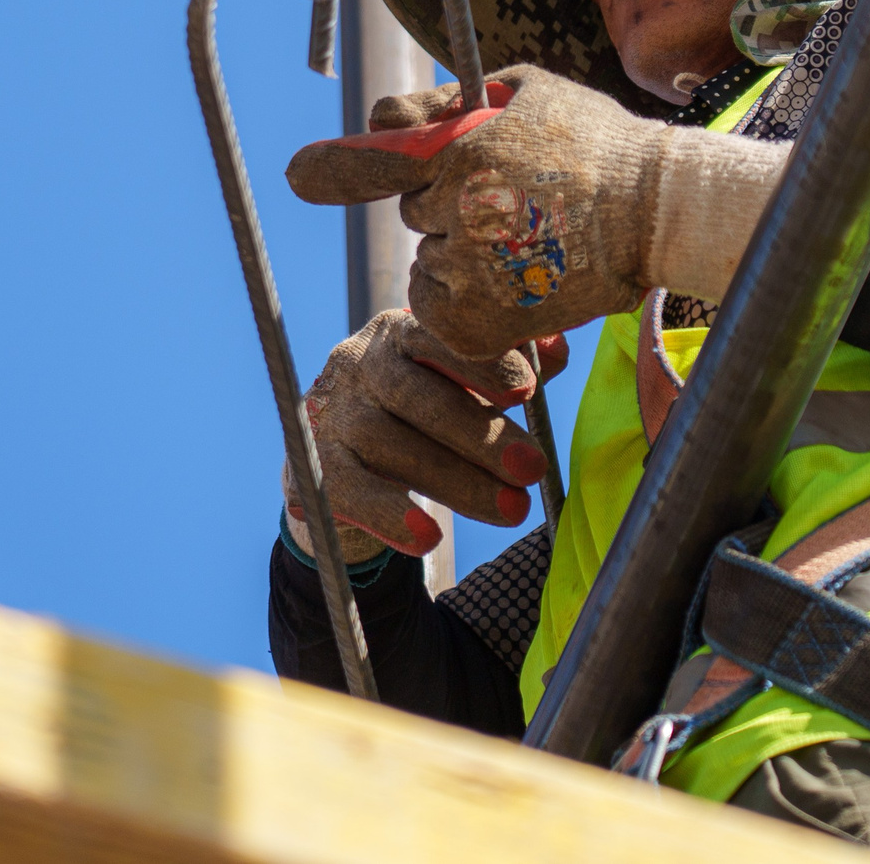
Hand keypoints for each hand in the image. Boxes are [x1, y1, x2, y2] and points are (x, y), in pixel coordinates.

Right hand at [285, 310, 565, 559]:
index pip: (437, 334)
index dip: (481, 361)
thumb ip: (511, 361)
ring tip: (512, 510)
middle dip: (481, 434)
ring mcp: (333, 414)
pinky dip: (388, 514)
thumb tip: (556, 343)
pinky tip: (427, 538)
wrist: (343, 456)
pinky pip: (350, 489)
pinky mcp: (314, 466)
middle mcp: (360, 363)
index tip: (528, 389)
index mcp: (402, 331)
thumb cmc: (423, 409)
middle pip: (417, 395)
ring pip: (389, 445)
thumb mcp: (464, 379)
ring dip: (456, 482)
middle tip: (533, 468)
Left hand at [286, 67, 788, 357]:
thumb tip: (377, 119)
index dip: (336, 170)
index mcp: (467, 150)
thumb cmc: (592, 141)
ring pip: (427, 261)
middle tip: (512, 197)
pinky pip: (439, 307)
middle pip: (414, 211)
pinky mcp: (480, 324)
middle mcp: (462, 212)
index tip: (299, 175)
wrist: (659, 212)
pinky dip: (463, 299)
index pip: (378, 163)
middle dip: (446, 203)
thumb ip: (443, 103)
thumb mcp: (521, 90)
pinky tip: (515, 278)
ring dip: (456, 253)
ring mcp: (472, 273)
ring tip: (525, 239)